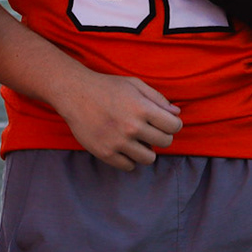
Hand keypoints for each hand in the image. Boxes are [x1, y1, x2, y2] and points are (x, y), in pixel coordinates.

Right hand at [53, 72, 181, 171]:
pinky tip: (123, 146)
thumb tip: (176, 114)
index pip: (174, 126)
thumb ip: (157, 99)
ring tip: (137, 140)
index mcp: (142, 108)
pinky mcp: (105, 153)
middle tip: (149, 130)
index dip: (173, 124)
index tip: (164, 122)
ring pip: (149, 158)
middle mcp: (132, 127)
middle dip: (161, 136)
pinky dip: (129, 158)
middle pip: (165, 142)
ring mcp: (118, 142)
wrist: (74, 94)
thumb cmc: (107, 87)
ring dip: (147, 150)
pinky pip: (129, 166)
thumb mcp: (134, 84)